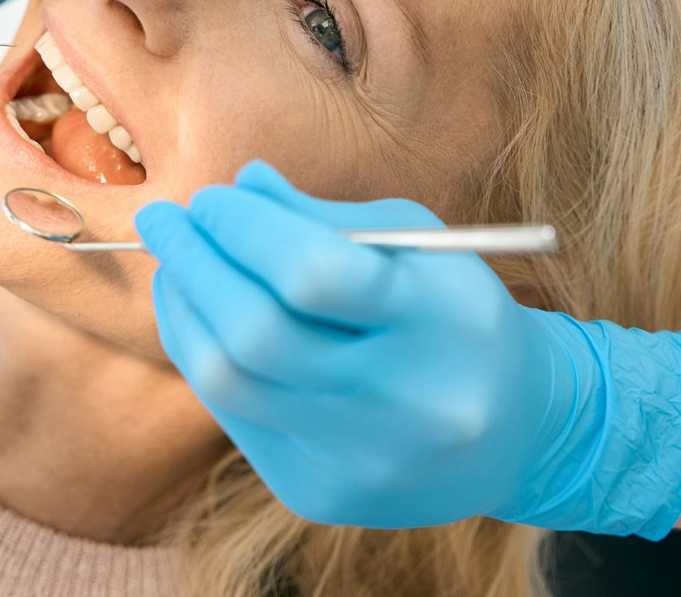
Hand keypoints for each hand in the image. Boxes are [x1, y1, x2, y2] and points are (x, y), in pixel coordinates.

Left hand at [136, 162, 680, 537]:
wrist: (515, 428)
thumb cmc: (460, 312)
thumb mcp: (418, 244)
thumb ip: (326, 218)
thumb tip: (240, 187)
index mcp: (439, 324)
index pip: (316, 274)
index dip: (246, 229)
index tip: (210, 197)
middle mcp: (402, 404)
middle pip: (257, 336)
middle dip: (194, 263)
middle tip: (165, 219)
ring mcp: (358, 460)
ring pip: (230, 383)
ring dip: (183, 309)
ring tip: (174, 264)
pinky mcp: (322, 494)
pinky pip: (237, 416)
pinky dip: (204, 354)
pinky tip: (201, 316)